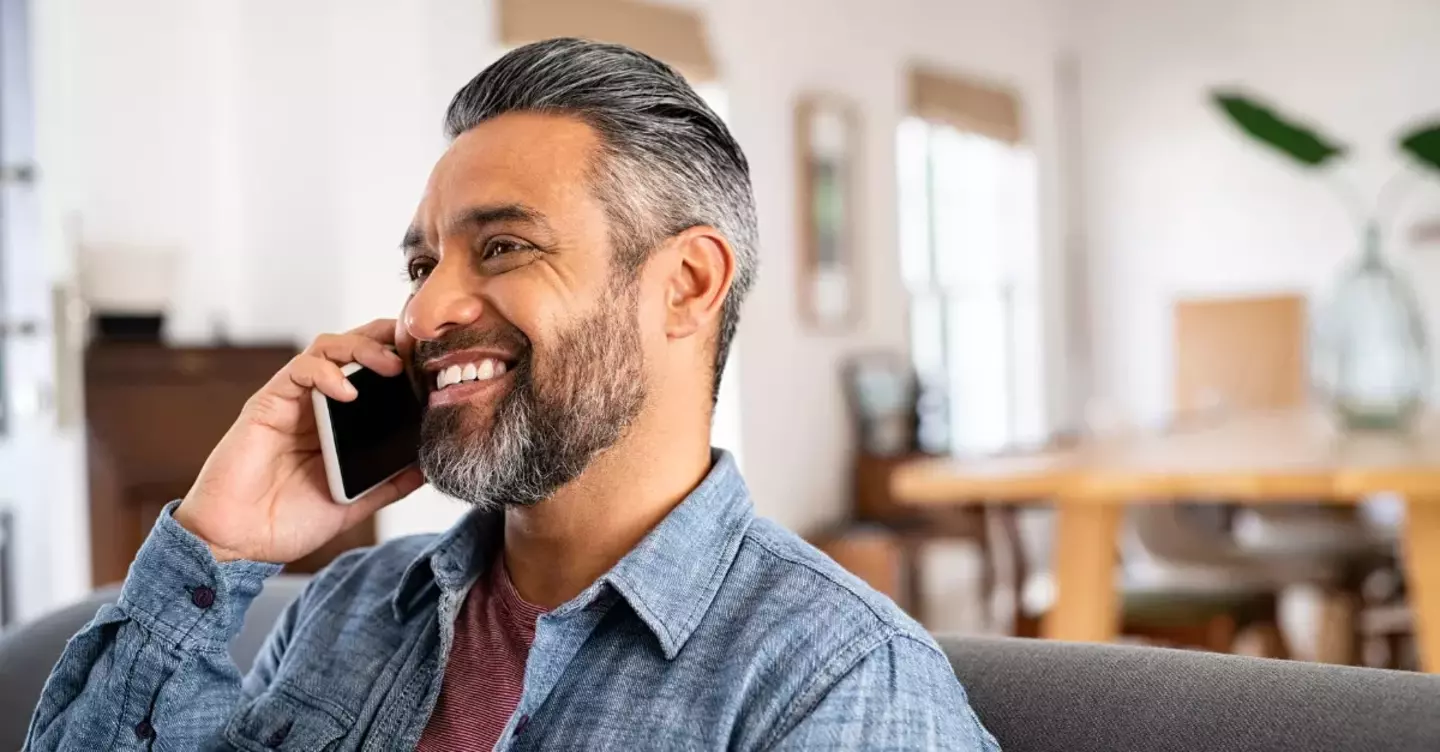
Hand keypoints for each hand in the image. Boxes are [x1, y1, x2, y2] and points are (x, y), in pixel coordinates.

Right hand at [174, 319, 424, 562]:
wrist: (238, 544)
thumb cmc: (288, 521)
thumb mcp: (355, 503)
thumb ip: (389, 483)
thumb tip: (430, 466)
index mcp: (340, 423)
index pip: (374, 374)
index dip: (402, 360)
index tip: (435, 363)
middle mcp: (317, 404)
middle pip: (353, 349)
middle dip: (386, 339)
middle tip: (417, 350)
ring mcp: (292, 401)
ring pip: (327, 348)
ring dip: (362, 347)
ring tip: (390, 364)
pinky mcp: (267, 404)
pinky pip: (298, 371)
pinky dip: (325, 372)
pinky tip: (348, 390)